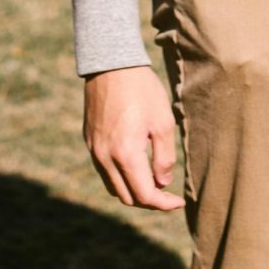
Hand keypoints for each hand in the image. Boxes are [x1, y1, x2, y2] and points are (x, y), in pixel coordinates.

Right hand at [82, 65, 182, 210]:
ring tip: (153, 180)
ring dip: (133, 190)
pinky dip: (121, 176)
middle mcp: (105, 157)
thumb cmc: (142, 90)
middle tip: (168, 193)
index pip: (144, 195)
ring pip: (113, 186)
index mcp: (125, 154)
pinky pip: (104, 170)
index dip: (164, 204)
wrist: (111, 64)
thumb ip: (164, 158)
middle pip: (127, 197)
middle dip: (149, 200)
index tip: (179, 202)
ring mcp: (94, 150)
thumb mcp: (163, 123)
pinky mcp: (89, 141)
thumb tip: (162, 182)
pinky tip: (136, 164)